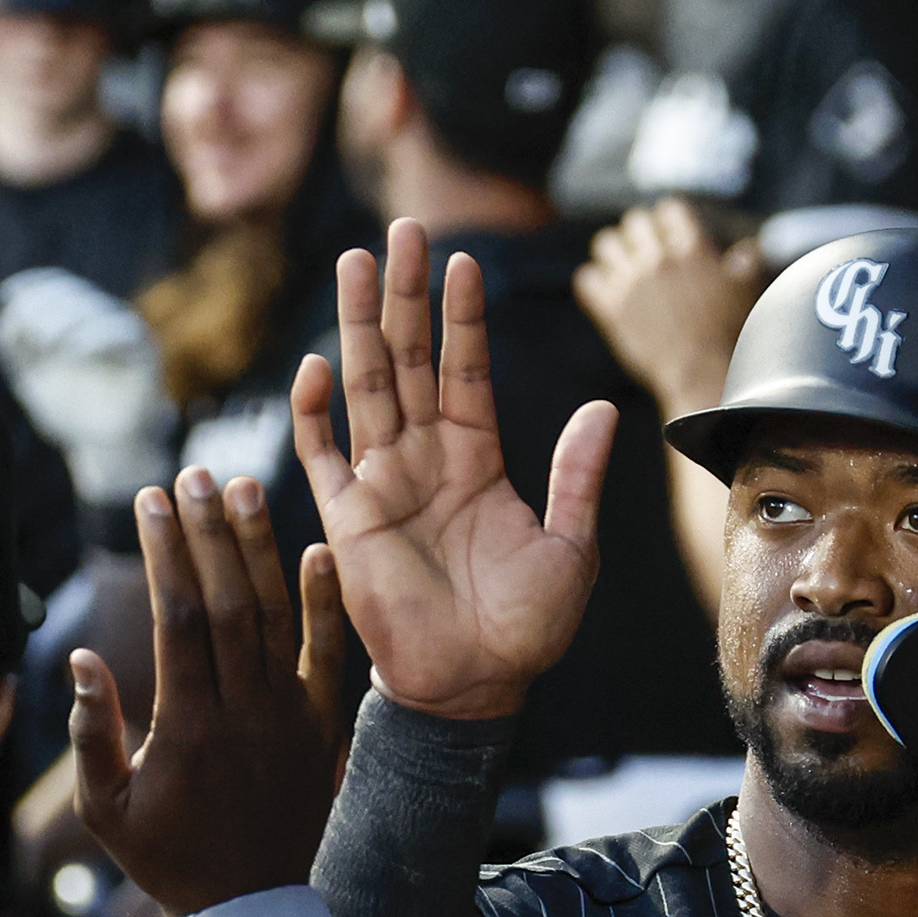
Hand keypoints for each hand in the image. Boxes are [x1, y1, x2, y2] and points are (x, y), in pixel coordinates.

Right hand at [67, 467, 354, 914]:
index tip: (150, 500)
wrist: (251, 907)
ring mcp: (288, 717)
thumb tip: (81, 658)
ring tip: (244, 488)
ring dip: (260, 550)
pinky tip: (319, 552)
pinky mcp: (321, 727)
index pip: (176, 619)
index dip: (165, 554)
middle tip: (194, 474)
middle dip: (209, 533)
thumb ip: (92, 732)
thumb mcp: (107, 808)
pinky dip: (326, 604)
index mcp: (186, 727)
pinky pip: (328, 655)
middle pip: (227, 603)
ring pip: (275, 618)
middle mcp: (242, 713)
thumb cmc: (165, 856)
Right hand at [287, 218, 611, 723]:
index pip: (465, 368)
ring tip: (356, 264)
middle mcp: (426, 458)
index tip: (461, 259)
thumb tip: (601, 407)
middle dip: (403, 296)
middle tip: (401, 230)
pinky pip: (323, 454)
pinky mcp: (347, 518)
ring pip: (365, 386)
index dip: (461, 316)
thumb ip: (575, 476)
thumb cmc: (528, 628)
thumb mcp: (570, 547)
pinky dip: (316, 411)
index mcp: (478, 458)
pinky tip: (319, 363)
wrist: (477, 686)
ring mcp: (383, 483)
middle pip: (408, 359)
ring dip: (358, 326)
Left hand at [576, 198, 763, 421]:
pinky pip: (587, 279)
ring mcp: (631, 283)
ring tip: (621, 265)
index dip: (669, 218)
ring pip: (605, 243)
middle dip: (640, 232)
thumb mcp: (749, 293)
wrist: (702, 375)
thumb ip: (749, 263)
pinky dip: (594, 281)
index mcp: (693, 250)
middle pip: (635, 221)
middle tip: (645, 249)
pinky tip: (604, 290)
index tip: (670, 230)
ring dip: (613, 251)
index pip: (671, 210)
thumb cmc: (730, 336)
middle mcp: (659, 260)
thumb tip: (749, 249)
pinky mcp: (611, 309)